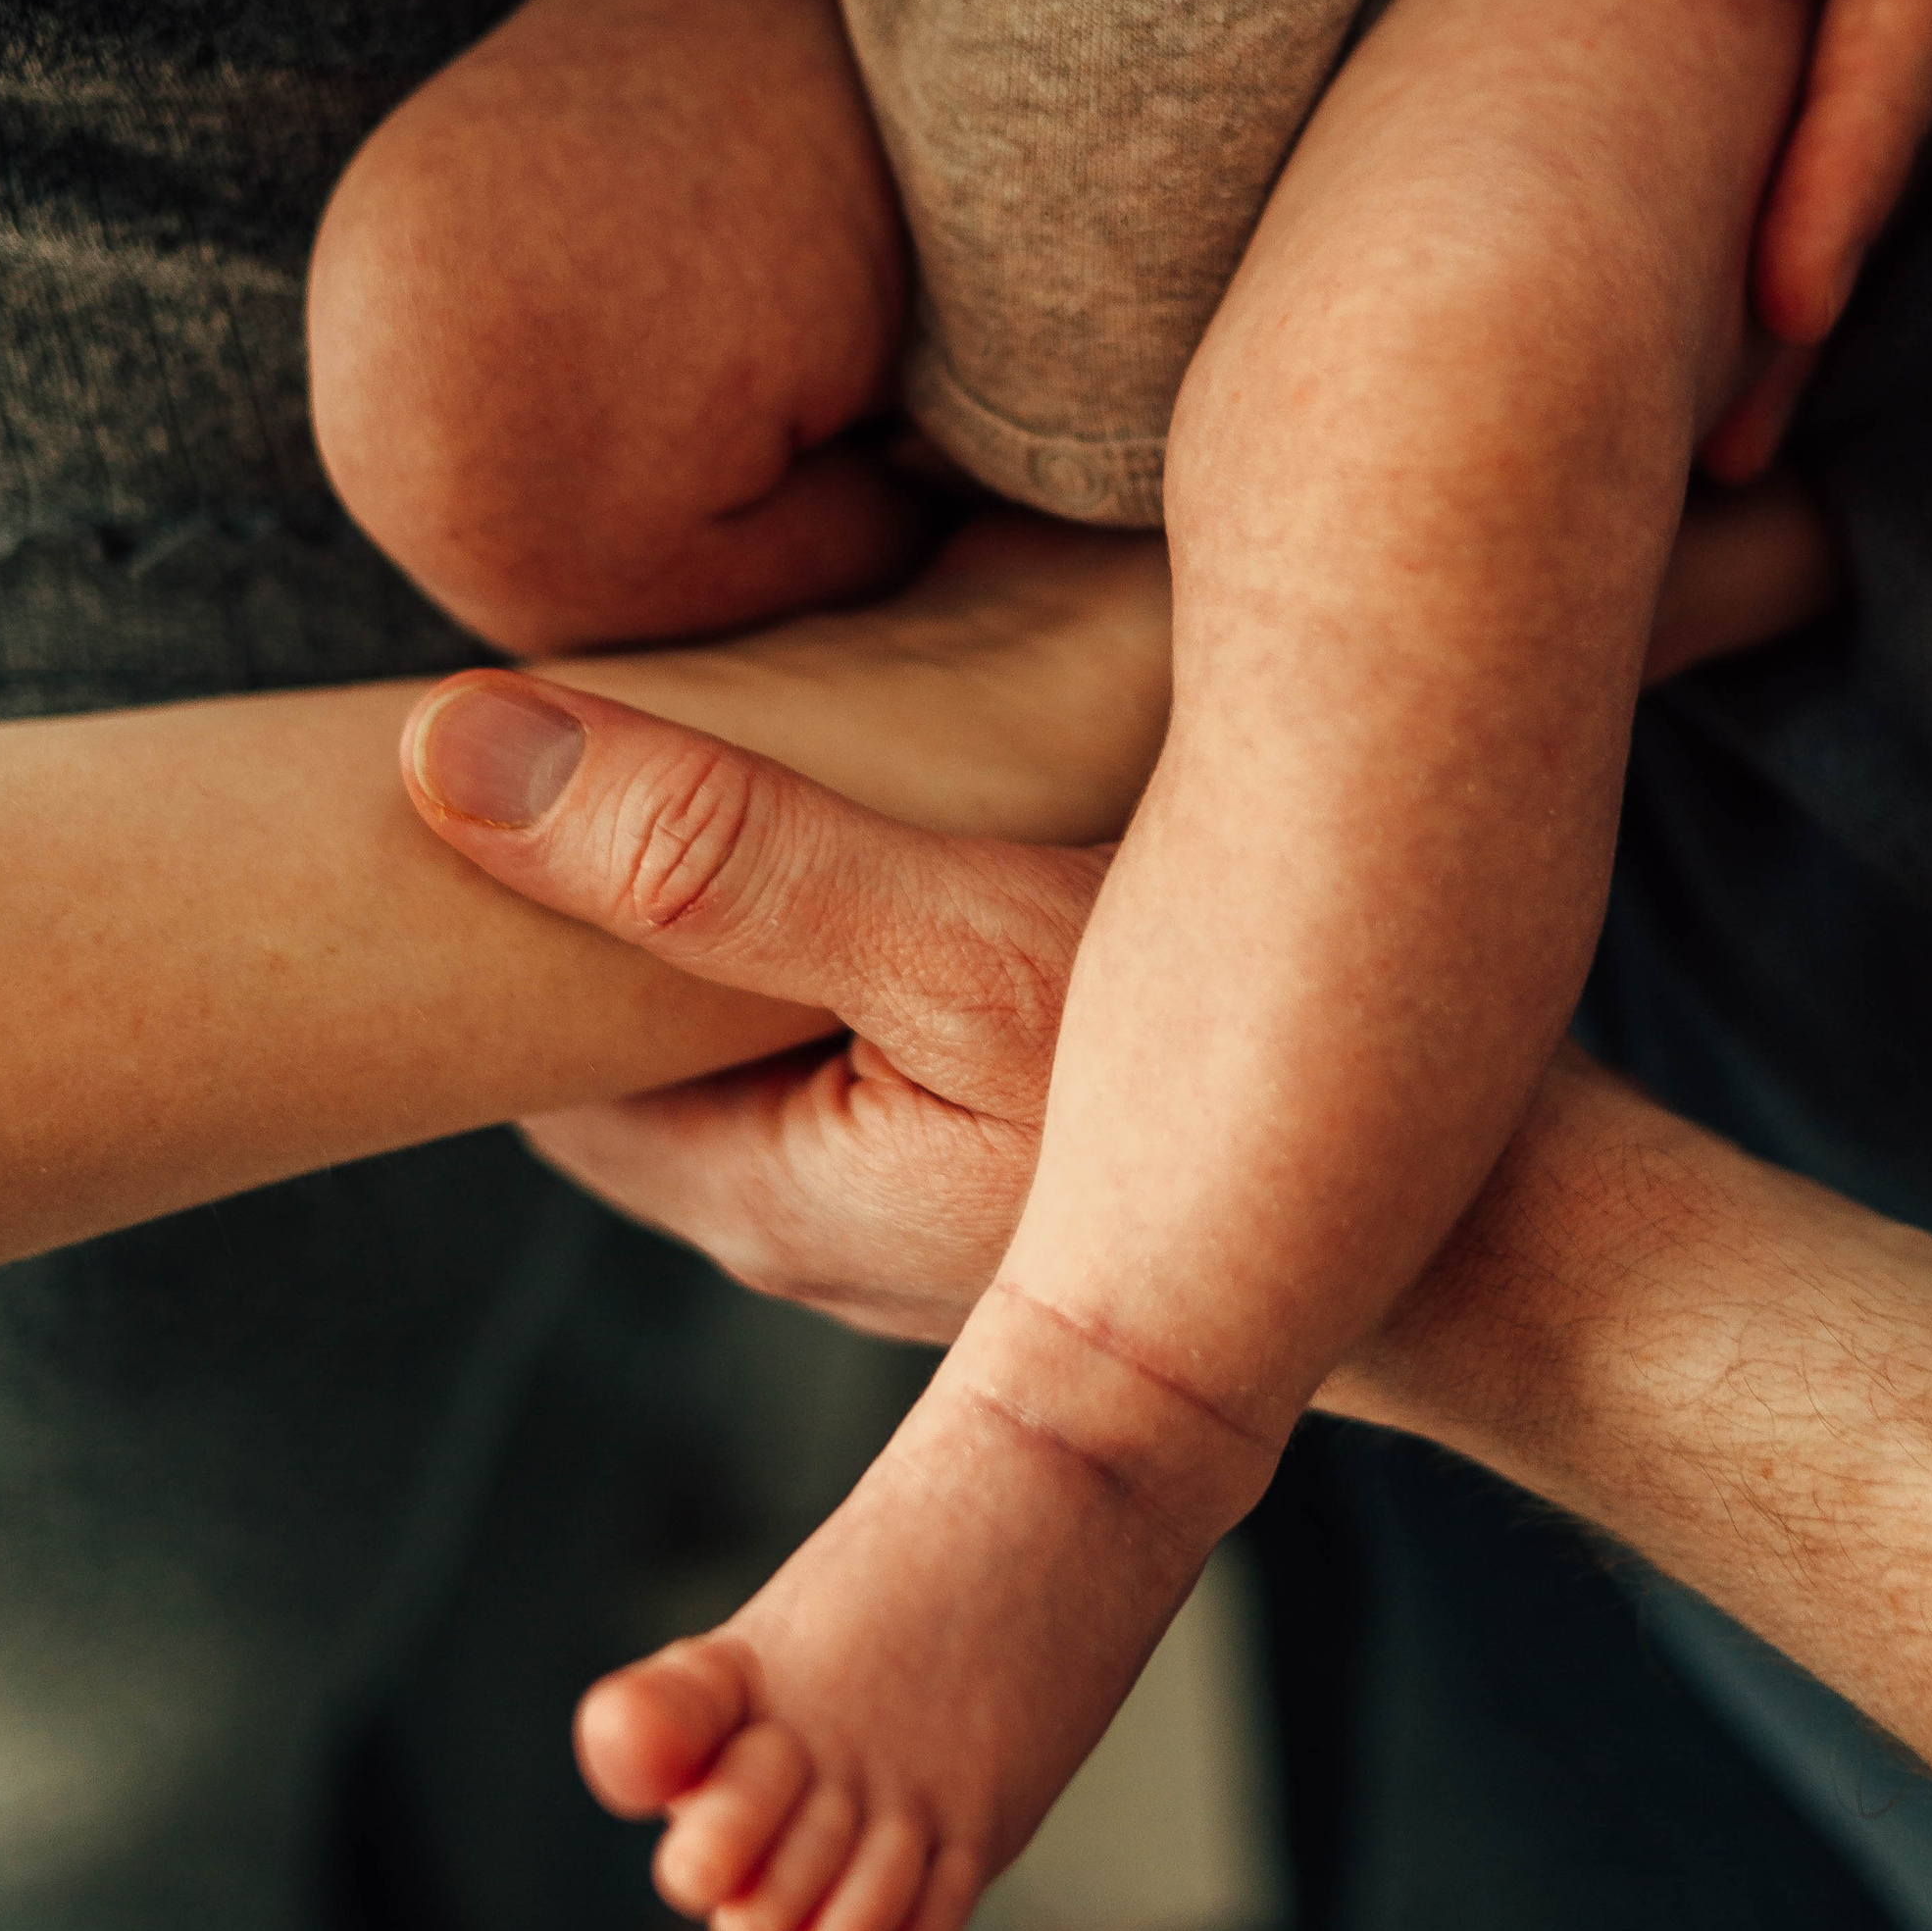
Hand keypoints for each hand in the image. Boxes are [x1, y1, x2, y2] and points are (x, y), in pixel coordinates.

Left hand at [401, 476, 1833, 1305]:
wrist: (1490, 1243)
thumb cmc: (1236, 1086)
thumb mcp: (956, 938)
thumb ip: (707, 851)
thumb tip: (442, 752)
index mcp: (743, 1187)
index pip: (517, 1034)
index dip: (497, 876)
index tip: (511, 710)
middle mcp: (798, 1228)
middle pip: (628, 1029)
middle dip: (615, 884)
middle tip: (636, 687)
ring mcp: (904, 1212)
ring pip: (754, 1029)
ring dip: (750, 903)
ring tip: (787, 726)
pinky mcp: (1003, 1175)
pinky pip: (862, 1040)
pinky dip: (857, 937)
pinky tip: (928, 821)